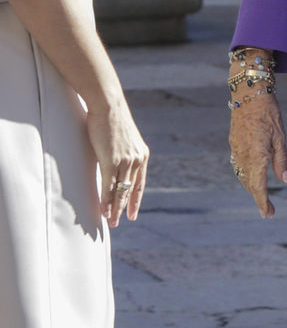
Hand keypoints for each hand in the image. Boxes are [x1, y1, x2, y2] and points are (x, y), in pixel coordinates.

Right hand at [86, 97, 148, 227]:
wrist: (108, 105)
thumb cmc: (112, 119)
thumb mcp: (122, 139)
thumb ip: (122, 152)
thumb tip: (113, 162)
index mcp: (142, 155)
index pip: (140, 184)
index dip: (136, 200)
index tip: (133, 213)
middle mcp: (137, 160)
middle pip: (130, 191)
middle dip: (124, 208)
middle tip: (118, 223)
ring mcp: (125, 161)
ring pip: (120, 191)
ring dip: (114, 208)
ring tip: (110, 222)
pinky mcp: (111, 161)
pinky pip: (109, 186)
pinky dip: (106, 200)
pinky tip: (103, 210)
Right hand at [229, 93, 286, 217]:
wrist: (248, 93)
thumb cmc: (268, 112)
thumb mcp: (280, 136)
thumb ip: (281, 160)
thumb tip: (285, 180)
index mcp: (257, 156)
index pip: (258, 187)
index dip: (263, 202)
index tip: (268, 214)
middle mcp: (243, 156)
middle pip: (249, 184)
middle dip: (258, 198)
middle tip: (268, 210)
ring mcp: (236, 149)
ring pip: (242, 175)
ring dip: (251, 187)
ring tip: (261, 196)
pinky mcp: (233, 143)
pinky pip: (238, 165)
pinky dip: (244, 175)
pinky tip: (251, 175)